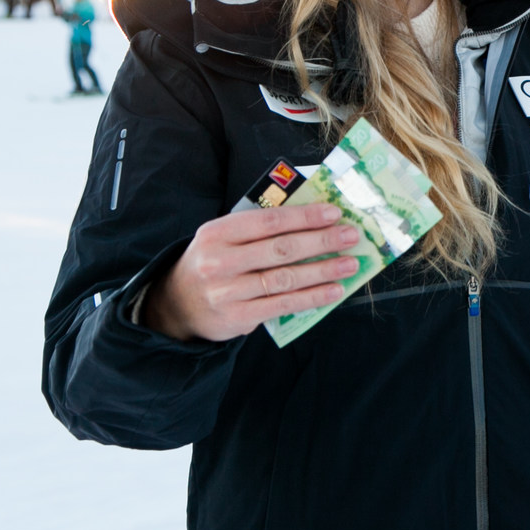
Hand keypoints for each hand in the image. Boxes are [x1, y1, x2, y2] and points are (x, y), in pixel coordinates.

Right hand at [142, 203, 359, 341]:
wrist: (178, 303)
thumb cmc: (215, 262)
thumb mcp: (225, 238)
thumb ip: (260, 229)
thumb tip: (314, 220)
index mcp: (218, 232)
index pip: (269, 221)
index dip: (304, 217)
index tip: (334, 213)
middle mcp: (220, 261)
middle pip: (281, 249)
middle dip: (322, 241)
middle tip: (352, 236)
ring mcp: (228, 291)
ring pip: (285, 278)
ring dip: (323, 270)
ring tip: (351, 264)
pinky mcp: (238, 316)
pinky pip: (283, 304)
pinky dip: (313, 297)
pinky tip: (334, 290)